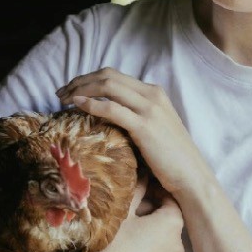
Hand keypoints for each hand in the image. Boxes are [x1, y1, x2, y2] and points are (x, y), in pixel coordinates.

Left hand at [56, 68, 211, 197]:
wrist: (192, 175)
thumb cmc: (171, 158)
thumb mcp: (154, 128)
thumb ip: (136, 116)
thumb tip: (108, 116)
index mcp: (154, 92)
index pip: (114, 75)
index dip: (88, 79)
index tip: (71, 90)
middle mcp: (152, 95)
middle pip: (107, 75)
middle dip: (79, 81)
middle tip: (60, 94)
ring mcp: (149, 109)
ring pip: (107, 86)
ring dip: (80, 90)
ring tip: (63, 100)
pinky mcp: (144, 126)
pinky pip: (111, 108)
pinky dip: (91, 104)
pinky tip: (77, 107)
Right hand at [76, 178, 184, 251]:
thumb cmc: (111, 241)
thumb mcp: (124, 210)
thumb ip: (138, 189)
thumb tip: (143, 173)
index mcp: (172, 223)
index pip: (170, 200)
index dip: (156, 193)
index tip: (143, 192)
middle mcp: (179, 245)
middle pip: (168, 223)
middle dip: (154, 216)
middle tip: (133, 213)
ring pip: (165, 243)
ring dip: (154, 236)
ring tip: (132, 234)